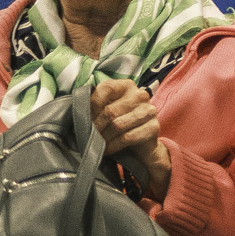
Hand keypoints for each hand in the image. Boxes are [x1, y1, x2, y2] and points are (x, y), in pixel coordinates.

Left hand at [83, 75, 168, 201]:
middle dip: (96, 127)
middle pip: (110, 111)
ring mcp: (149, 110)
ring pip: (118, 125)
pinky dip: (114, 145)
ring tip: (98, 144)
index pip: (106, 88)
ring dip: (104, 138)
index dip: (92, 105)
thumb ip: (96, 106)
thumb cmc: (120, 124)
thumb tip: (80, 112)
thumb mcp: (107, 111)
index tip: (85, 118)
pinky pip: (128, 137)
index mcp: (127, 85)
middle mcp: (141, 95)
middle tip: (89, 137)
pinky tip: (108, 150)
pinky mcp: (154, 127)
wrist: (142, 144)